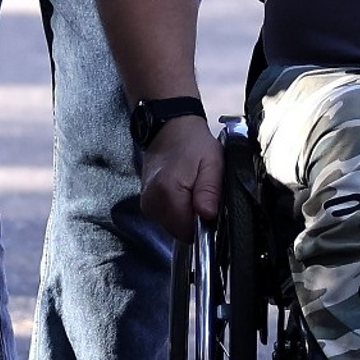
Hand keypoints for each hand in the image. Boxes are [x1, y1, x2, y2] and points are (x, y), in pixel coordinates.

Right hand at [138, 114, 222, 238]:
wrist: (170, 128)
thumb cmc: (192, 142)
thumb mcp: (212, 162)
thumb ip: (209, 190)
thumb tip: (208, 215)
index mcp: (168, 192)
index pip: (187, 231)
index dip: (203, 224)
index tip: (208, 206)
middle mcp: (152, 201)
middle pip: (179, 231)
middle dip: (194, 219)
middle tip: (201, 194)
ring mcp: (147, 203)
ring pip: (173, 226)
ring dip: (186, 215)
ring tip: (192, 190)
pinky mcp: (147, 203)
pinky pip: (167, 218)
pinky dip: (177, 210)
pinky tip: (183, 192)